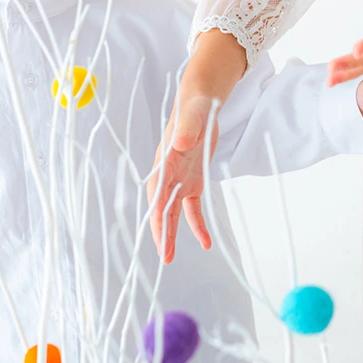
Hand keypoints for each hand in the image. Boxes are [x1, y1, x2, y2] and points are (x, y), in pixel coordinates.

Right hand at [147, 30, 247, 264]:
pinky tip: (205, 242)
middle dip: (161, 231)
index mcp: (164, 159)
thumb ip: (187, 129)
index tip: (159, 229)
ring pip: (173, 212)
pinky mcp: (192, 181)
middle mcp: (168, 173)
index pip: (157, 189)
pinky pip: (193, 208)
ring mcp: (179, 179)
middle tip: (163, 256)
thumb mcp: (193, 116)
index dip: (157, 210)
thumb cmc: (193, 107)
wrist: (200, 104)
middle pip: (161, 207)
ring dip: (172, 234)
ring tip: (169, 258)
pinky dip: (197, 225)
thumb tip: (182, 142)